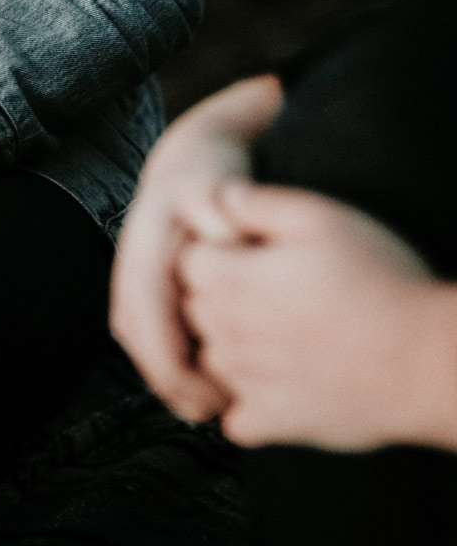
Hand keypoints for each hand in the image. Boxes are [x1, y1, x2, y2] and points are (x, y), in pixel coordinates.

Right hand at [109, 75, 284, 421]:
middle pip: (134, 314)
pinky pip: (133, 320)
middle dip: (163, 365)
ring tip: (196, 406)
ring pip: (129, 321)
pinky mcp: (135, 270)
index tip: (206, 376)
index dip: (169, 340)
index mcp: (160, 211)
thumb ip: (229, 201)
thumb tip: (222, 234)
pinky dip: (156, 357)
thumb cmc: (229, 160)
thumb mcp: (236, 169)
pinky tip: (185, 384)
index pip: (150, 287)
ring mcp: (131, 253)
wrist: (191, 146)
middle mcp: (137, 235)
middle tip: (205, 407)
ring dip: (157, 369)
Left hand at [179, 183, 456, 451]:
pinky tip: (280, 382)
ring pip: (212, 360)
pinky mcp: (275, 423)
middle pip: (193, 309)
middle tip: (269, 291)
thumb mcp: (321, 217)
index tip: (251, 254)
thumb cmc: (380, 279)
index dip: (217, 252)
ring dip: (230, 347)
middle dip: (217, 296)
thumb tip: (218, 195)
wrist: (431, 359)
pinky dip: (248, 404)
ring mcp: (248, 382)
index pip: (188, 262)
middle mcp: (228, 333)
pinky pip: (235, 419)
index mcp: (232, 281)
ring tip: (280, 333)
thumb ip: (258, 202)